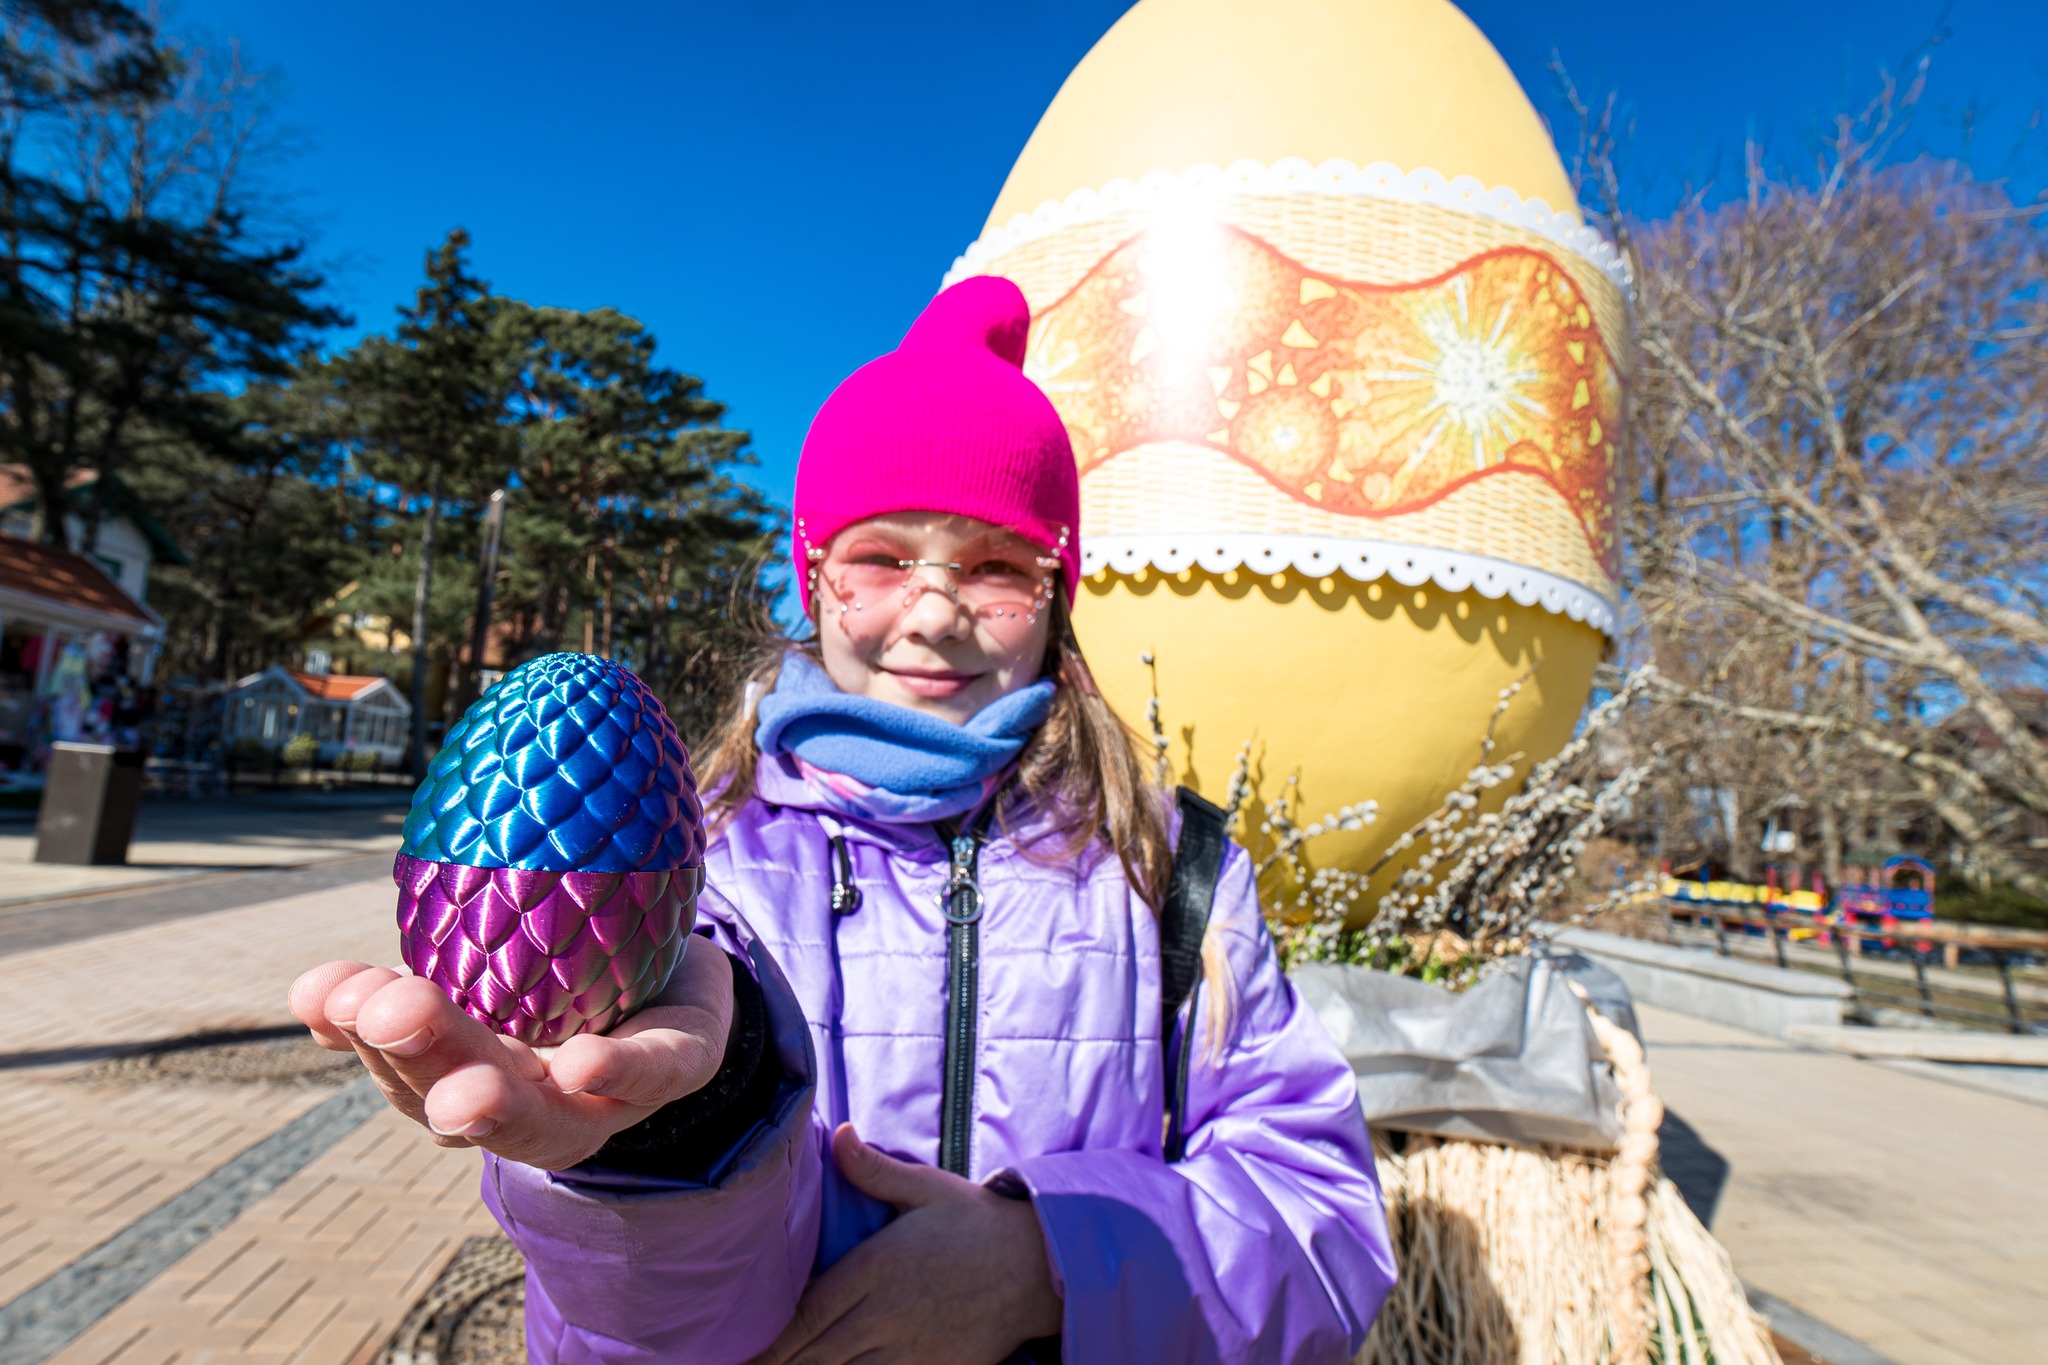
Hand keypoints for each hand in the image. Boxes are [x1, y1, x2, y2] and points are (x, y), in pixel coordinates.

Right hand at [287, 937, 733, 1170]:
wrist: (687, 984)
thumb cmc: (571, 977)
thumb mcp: (485, 975)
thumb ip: (401, 990)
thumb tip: (309, 992)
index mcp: (479, 1082)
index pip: (406, 1074)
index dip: (361, 1036)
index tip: (323, 993)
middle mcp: (536, 1109)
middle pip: (463, 1100)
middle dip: (419, 1062)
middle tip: (384, 1012)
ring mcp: (610, 1102)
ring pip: (546, 1115)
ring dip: (499, 1098)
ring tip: (465, 1085)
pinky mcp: (683, 1066)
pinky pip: (653, 1072)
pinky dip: (617, 1071)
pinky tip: (582, 1063)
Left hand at [749, 1123, 1061, 1364]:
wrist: (1040, 1265)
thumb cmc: (979, 1223)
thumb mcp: (927, 1189)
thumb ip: (874, 1171)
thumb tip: (840, 1134)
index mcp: (878, 1267)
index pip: (809, 1310)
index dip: (772, 1336)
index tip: (742, 1346)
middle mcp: (887, 1312)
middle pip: (817, 1352)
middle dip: (778, 1364)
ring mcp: (910, 1348)